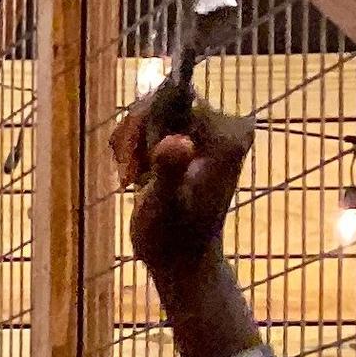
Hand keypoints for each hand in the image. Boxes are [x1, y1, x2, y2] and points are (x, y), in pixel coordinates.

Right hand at [108, 99, 261, 356]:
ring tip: (132, 180)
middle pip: (162, 101)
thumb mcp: (164, 205)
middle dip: (134, 136)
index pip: (172, 97)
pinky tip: (138, 175)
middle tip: (128, 177)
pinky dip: (138, 147)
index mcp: (226, 135)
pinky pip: (157, 123)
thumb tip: (176, 143)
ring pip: (154, 112)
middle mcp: (227, 125)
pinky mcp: (200, 138)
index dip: (141, 125)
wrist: (181, 258)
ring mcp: (214, 131)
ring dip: (132, 145)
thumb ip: (169, 172)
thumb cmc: (172, 238)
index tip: (130, 166)